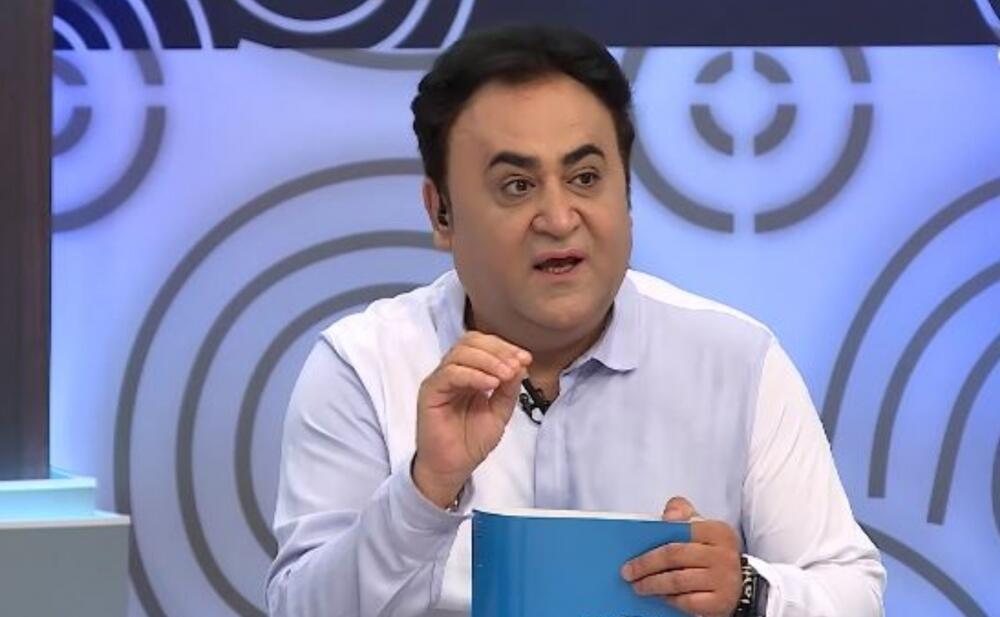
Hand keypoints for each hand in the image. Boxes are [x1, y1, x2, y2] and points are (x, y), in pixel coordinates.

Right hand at [412, 331, 531, 507]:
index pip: (484, 345)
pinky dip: (473, 375)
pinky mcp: (430, 391)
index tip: (525, 358)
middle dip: (498, 350)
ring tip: (505, 375)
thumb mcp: (500, 411)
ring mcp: (440, 380)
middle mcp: (453, 371)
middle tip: (516, 365)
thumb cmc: (471, 441)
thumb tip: (519, 365)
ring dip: (488, 361)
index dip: (505, 347)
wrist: (453, 467)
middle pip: (471, 342)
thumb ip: (509, 388)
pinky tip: (490, 384)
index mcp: (470, 372)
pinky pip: (450, 373)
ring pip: (460, 353)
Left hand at [621, 496, 741, 616]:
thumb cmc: (710, 553)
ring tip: (638, 586)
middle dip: (646, 564)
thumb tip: (668, 515)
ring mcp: (724, 580)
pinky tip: (658, 597)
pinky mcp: (720, 603)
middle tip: (628, 572)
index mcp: (719, 531)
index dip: (658, 536)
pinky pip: (687, 602)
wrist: (737, 585)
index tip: (634, 545)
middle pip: (675, 555)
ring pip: (678, 581)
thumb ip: (683, 512)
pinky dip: (669, 600)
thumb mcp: (702, 528)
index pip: (683, 530)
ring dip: (652, 585)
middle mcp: (724, 555)